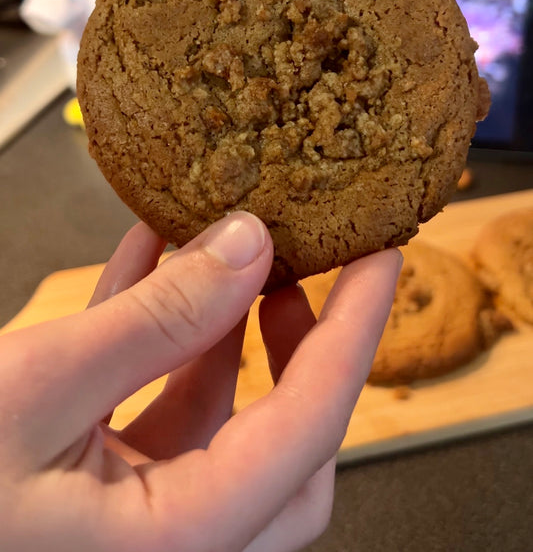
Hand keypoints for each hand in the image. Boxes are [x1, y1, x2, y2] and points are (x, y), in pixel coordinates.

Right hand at [0, 213, 400, 551]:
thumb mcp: (34, 390)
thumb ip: (153, 321)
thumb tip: (247, 247)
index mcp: (172, 544)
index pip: (306, 427)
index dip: (355, 331)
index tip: (381, 256)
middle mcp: (167, 541)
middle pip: (282, 442)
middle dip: (298, 343)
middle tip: (301, 266)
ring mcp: (130, 516)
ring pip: (218, 418)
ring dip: (223, 328)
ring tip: (221, 247)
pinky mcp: (91, 483)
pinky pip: (151, 403)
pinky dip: (159, 334)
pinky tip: (150, 263)